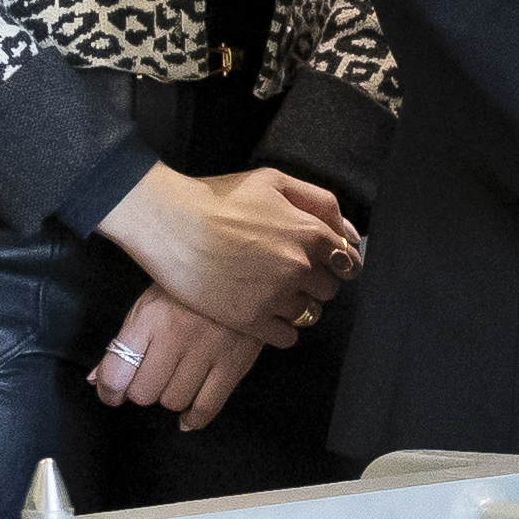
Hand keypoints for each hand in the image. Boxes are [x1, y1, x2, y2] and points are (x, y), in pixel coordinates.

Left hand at [90, 291, 251, 427]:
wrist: (242, 270)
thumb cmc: (188, 289)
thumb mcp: (149, 304)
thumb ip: (123, 342)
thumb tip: (94, 379)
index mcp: (150, 317)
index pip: (116, 372)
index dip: (108, 391)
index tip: (111, 394)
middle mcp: (176, 335)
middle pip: (144, 392)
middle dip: (142, 390)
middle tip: (149, 379)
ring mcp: (208, 351)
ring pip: (174, 401)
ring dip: (169, 398)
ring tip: (174, 382)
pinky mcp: (234, 363)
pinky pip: (207, 407)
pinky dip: (194, 418)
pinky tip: (188, 416)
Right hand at [108, 163, 360, 346]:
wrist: (169, 223)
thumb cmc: (219, 199)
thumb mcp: (273, 181)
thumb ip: (320, 202)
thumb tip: (350, 233)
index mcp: (308, 232)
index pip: (347, 261)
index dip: (337, 263)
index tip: (323, 265)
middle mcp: (298, 267)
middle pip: (329, 290)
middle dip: (314, 283)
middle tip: (287, 274)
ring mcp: (275, 297)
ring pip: (310, 314)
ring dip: (297, 306)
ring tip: (271, 293)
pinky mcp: (250, 321)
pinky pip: (287, 338)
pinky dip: (281, 329)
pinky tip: (263, 313)